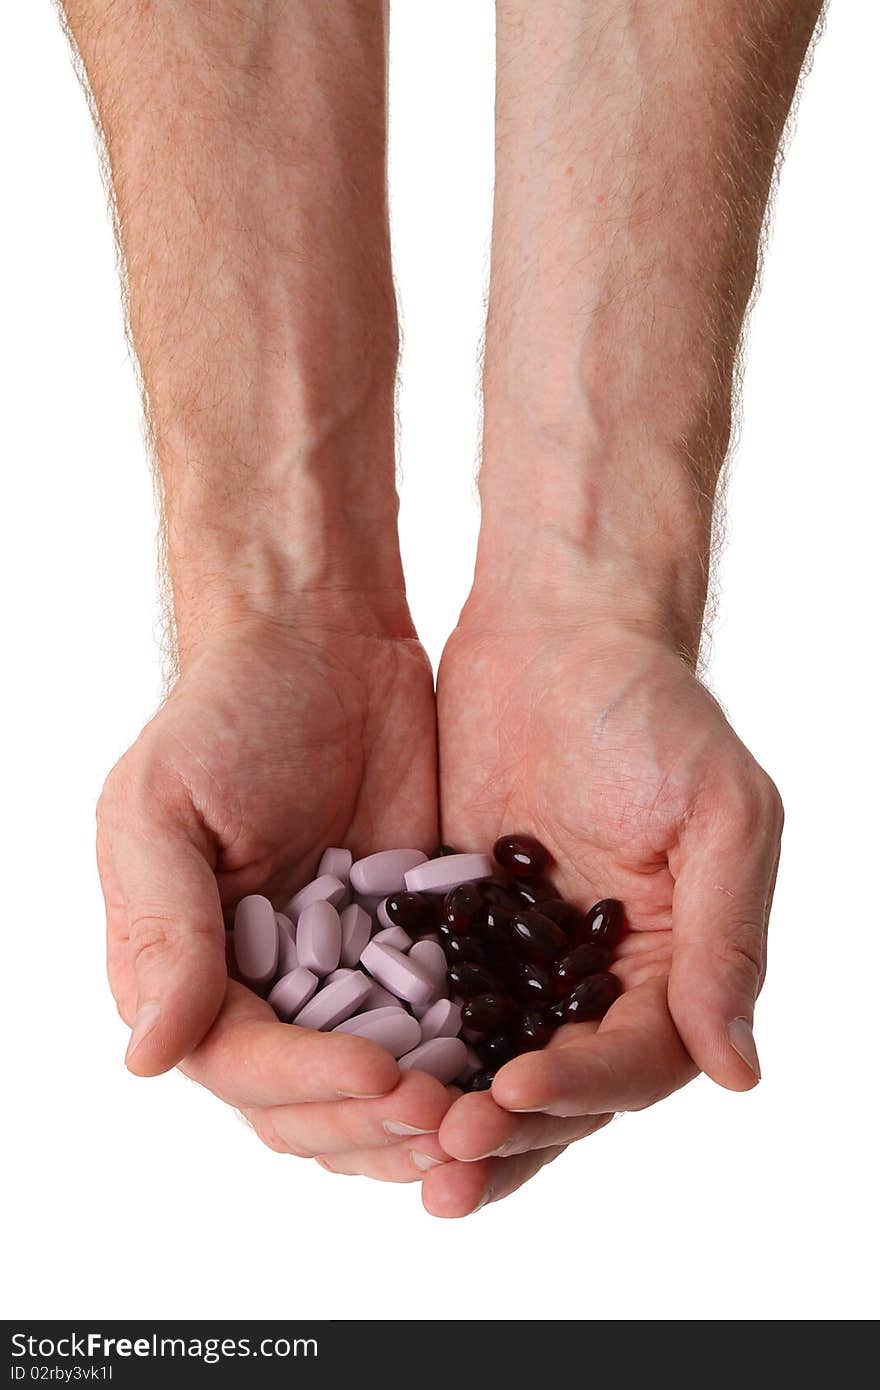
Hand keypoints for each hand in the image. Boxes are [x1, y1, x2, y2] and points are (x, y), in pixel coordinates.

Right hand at [97, 606, 451, 1173]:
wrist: (325, 645)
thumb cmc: (226, 714)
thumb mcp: (165, 806)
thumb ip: (162, 926)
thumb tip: (149, 1058)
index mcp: (193, 972)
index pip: (242, 1065)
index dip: (308, 1083)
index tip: (382, 1072)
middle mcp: (267, 992)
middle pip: (312, 1104)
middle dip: (374, 1123)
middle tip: (445, 1116)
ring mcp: (348, 976)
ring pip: (378, 1090)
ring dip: (424, 1121)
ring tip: (483, 1122)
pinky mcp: (418, 948)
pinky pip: (443, 1026)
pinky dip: (472, 1061)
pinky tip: (517, 1072)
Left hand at [427, 611, 781, 1215]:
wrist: (557, 631)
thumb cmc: (652, 707)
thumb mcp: (719, 811)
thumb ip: (725, 938)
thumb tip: (736, 1072)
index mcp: (672, 962)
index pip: (634, 1059)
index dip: (580, 1089)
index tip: (512, 1091)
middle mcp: (599, 978)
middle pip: (559, 1087)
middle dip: (507, 1131)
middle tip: (444, 1160)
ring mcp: (523, 958)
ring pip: (489, 1065)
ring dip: (451, 1113)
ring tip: (402, 1149)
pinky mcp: (456, 928)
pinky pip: (431, 1005)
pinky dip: (405, 1045)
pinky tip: (358, 1075)